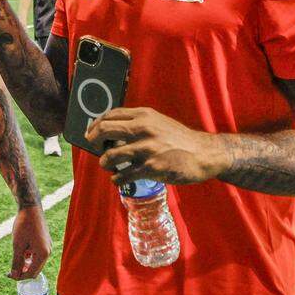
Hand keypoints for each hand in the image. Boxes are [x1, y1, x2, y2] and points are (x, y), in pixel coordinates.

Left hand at [8, 205, 50, 279]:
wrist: (31, 207)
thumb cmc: (24, 225)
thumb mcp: (17, 245)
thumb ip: (16, 262)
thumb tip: (14, 275)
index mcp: (43, 254)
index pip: (31, 273)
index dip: (19, 276)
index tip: (8, 274)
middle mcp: (48, 251)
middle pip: (35, 269)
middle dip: (23, 272)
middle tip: (10, 270)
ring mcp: (48, 246)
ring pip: (36, 262)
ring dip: (25, 264)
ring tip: (15, 258)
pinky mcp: (45, 241)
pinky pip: (38, 254)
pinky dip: (29, 256)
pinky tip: (21, 251)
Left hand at [88, 107, 230, 185]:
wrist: (204, 153)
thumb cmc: (179, 139)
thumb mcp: (158, 122)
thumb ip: (137, 124)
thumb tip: (111, 131)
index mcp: (144, 115)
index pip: (110, 115)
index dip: (96, 124)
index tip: (91, 132)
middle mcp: (143, 129)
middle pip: (105, 130)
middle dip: (93, 140)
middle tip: (95, 147)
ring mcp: (146, 149)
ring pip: (110, 156)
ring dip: (104, 163)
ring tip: (108, 166)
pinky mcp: (151, 168)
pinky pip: (123, 175)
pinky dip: (117, 179)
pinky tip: (119, 179)